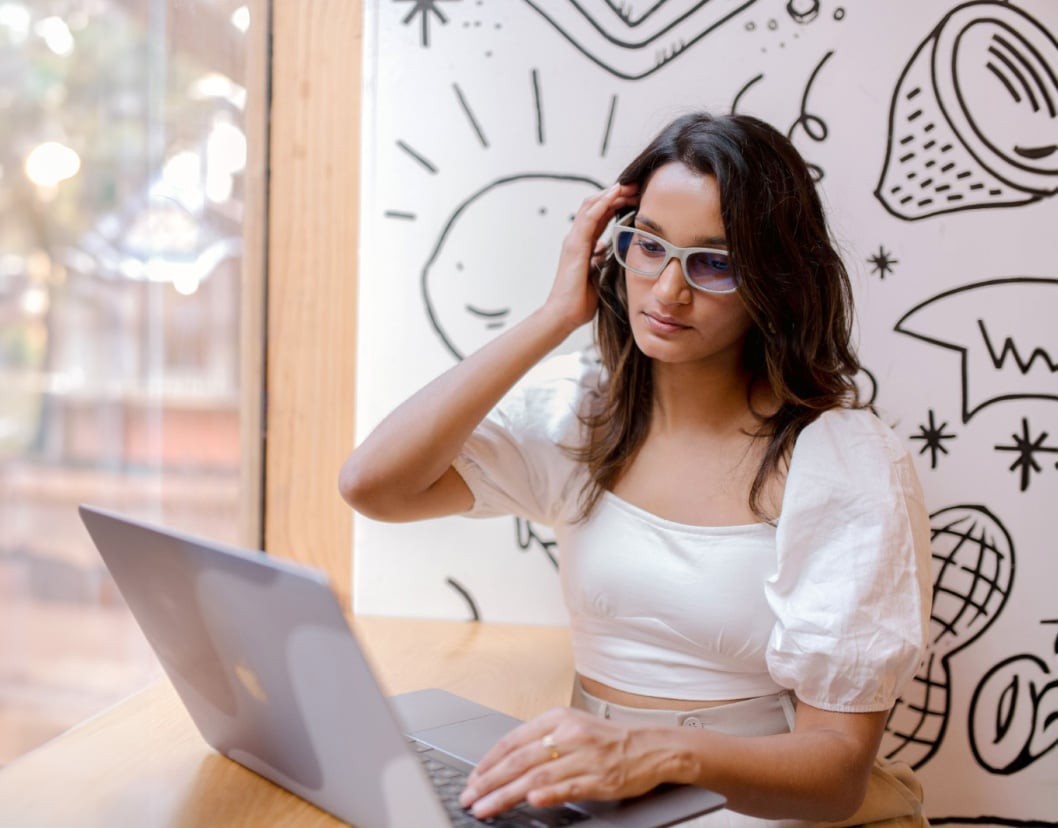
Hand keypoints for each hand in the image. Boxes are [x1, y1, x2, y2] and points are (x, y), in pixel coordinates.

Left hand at [458, 707, 670, 818]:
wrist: (653, 746)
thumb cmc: (608, 739)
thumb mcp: (572, 726)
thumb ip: (542, 740)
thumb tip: (505, 761)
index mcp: (558, 718)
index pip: (513, 740)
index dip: (488, 761)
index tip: (472, 778)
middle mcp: (569, 734)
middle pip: (519, 760)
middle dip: (489, 781)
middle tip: (469, 797)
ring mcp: (585, 757)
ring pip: (536, 776)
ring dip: (506, 794)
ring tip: (486, 807)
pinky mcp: (600, 779)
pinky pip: (568, 787)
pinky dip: (548, 794)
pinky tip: (530, 800)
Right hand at [544, 182, 637, 332]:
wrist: (564, 316)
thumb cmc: (580, 301)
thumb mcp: (598, 276)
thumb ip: (601, 261)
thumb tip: (608, 252)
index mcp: (583, 245)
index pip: (600, 216)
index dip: (616, 204)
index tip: (636, 198)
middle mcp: (576, 239)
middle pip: (595, 206)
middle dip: (615, 194)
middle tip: (636, 186)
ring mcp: (574, 241)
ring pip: (591, 206)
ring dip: (611, 193)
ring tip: (629, 185)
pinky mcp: (574, 246)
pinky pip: (589, 218)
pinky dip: (602, 203)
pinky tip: (616, 194)